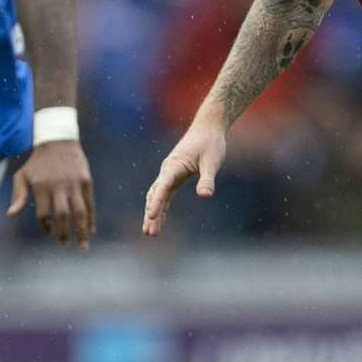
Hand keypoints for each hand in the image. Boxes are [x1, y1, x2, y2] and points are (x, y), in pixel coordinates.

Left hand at [7, 140, 94, 248]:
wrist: (58, 141)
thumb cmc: (37, 162)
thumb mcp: (22, 176)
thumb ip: (17, 196)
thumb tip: (10, 215)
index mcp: (41, 187)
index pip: (43, 214)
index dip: (46, 226)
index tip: (49, 231)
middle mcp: (58, 186)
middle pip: (63, 215)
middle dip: (64, 232)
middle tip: (64, 243)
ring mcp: (74, 184)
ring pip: (80, 212)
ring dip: (82, 231)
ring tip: (83, 246)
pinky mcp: (86, 181)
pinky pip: (90, 204)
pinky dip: (91, 219)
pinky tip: (91, 230)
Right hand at [142, 122, 226, 236]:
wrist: (208, 127)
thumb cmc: (211, 143)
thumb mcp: (212, 161)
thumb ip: (207, 179)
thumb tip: (205, 196)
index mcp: (174, 166)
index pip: (162, 187)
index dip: (156, 203)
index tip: (151, 216)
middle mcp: (167, 170)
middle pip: (155, 195)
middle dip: (151, 214)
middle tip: (149, 233)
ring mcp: (169, 173)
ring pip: (157, 195)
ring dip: (152, 213)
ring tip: (149, 232)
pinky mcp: (174, 175)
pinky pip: (164, 193)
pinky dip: (160, 206)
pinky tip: (158, 219)